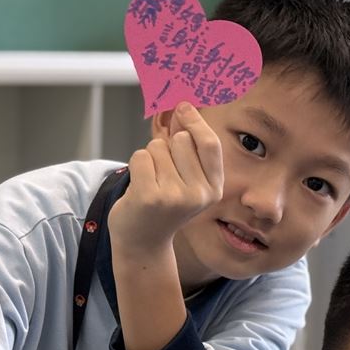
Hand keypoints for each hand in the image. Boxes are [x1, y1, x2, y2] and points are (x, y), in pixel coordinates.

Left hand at [108, 102, 223, 258]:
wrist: (143, 243)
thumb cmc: (164, 207)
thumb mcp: (186, 181)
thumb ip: (189, 148)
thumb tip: (183, 106)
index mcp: (213, 190)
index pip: (209, 144)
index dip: (196, 121)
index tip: (183, 106)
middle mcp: (198, 195)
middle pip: (181, 140)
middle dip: (167, 147)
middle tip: (162, 175)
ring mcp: (174, 197)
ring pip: (158, 147)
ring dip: (150, 159)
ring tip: (151, 184)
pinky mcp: (149, 197)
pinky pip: (141, 156)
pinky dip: (136, 166)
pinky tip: (139, 188)